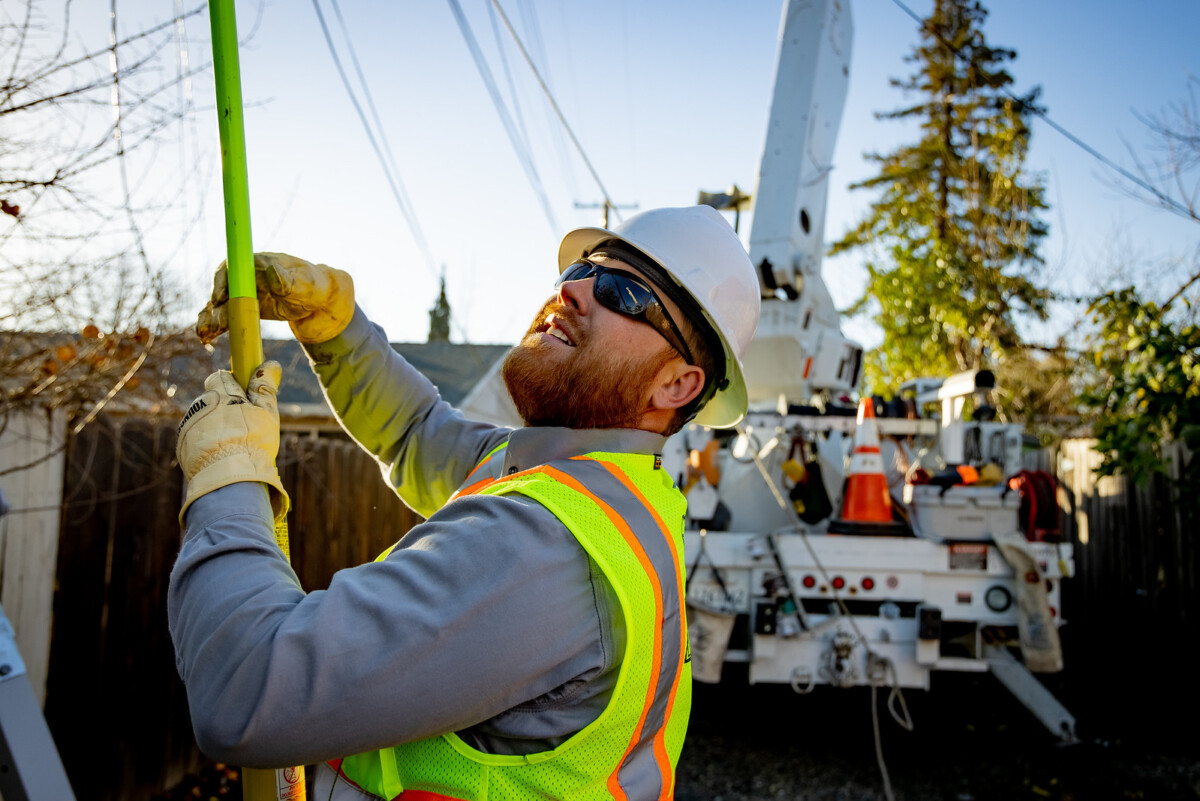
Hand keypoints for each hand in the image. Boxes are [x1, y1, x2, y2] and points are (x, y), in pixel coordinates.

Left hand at [176, 361, 289, 526]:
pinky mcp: (182, 446)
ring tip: (233, 445)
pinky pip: (195, 437)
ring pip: (203, 419)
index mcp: (221, 394)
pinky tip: (221, 455)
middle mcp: (200, 406)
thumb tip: (271, 363)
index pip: (220, 377)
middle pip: (212, 399)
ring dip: (215, 426)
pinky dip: (206, 443)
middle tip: (243, 426)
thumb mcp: (267, 412)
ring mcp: (188, 426)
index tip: (244, 397)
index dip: (233, 386)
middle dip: (224, 408)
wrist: (229, 477)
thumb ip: (265, 387)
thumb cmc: (252, 442)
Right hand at [196, 252, 354, 343]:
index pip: (233, 267)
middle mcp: (247, 277)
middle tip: (215, 325)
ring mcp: (244, 293)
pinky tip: (206, 339)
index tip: (220, 299)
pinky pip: (225, 316)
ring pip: (220, 305)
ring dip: (210, 318)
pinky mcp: (244, 308)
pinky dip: (215, 326)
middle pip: (222, 289)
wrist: (319, 303)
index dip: (222, 281)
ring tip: (205, 335)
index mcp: (259, 263)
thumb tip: (272, 270)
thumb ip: (288, 280)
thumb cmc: (313, 287)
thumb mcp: (304, 284)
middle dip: (214, 307)